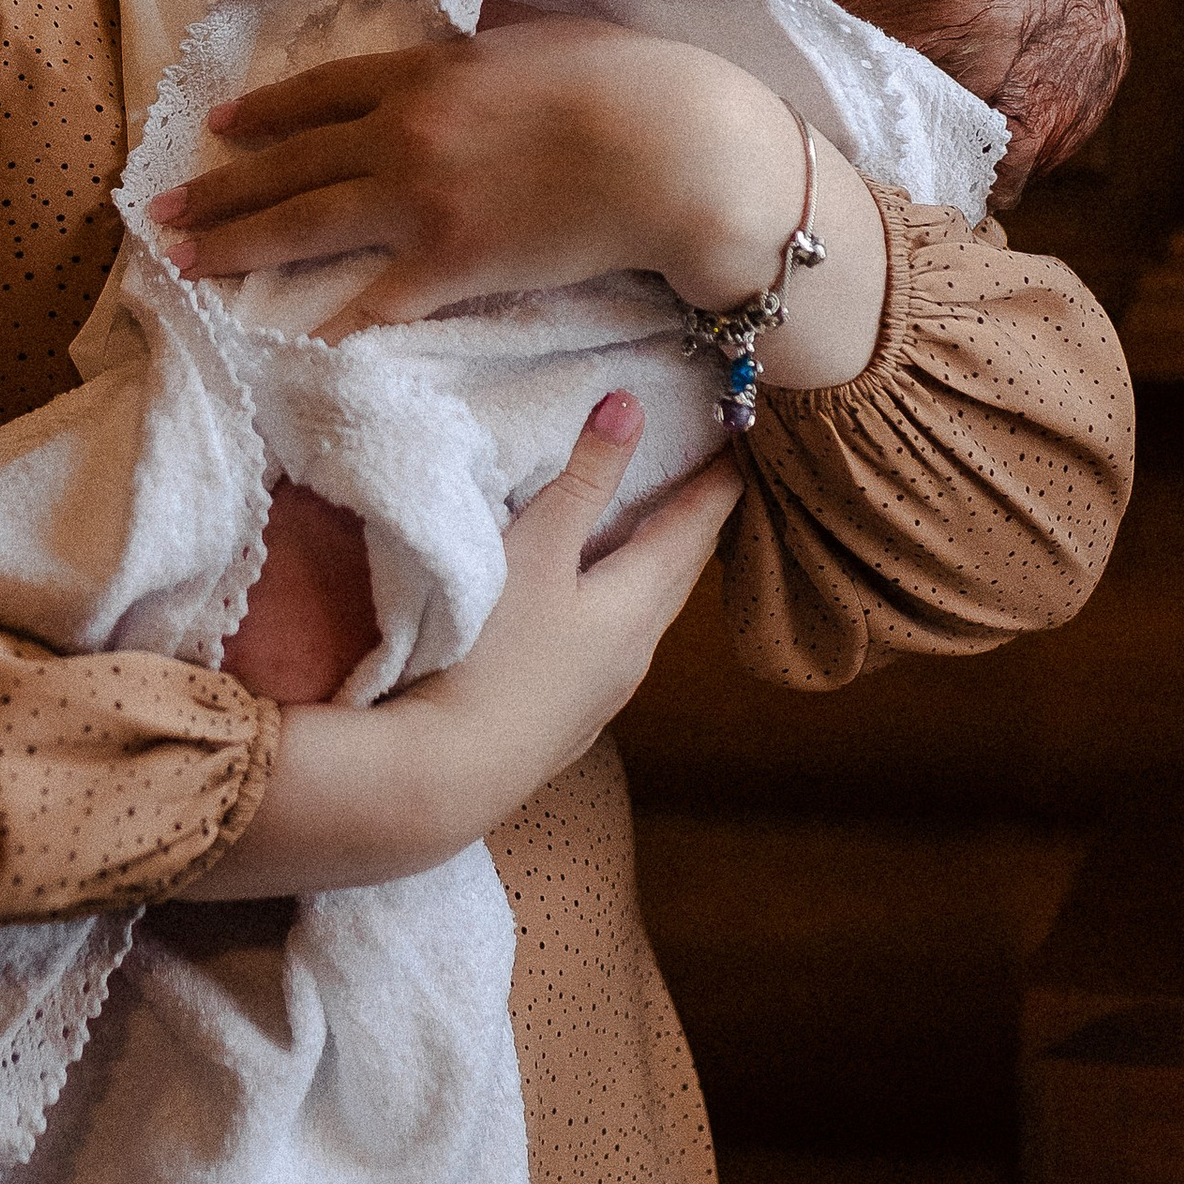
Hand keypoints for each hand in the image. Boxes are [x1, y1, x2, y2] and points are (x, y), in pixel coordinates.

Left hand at [154, 15, 888, 383]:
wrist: (673, 147)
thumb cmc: (627, 79)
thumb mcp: (539, 34)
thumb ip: (487, 46)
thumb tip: (469, 41)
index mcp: (426, 70)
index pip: (320, 94)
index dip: (262, 112)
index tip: (218, 124)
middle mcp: (404, 134)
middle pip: (290, 164)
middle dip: (220, 188)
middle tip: (161, 211)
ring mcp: (420, 203)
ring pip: (304, 227)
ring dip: (235, 245)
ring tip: (182, 261)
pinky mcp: (450, 267)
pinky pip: (371, 305)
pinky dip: (326, 328)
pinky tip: (285, 347)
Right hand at [182, 394, 739, 896]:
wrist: (445, 778)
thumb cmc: (492, 655)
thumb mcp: (536, 552)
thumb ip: (581, 479)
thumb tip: (630, 405)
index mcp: (635, 607)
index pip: (690, 533)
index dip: (713, 489)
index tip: (739, 451)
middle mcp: (633, 656)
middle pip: (675, 579)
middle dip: (692, 533)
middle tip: (706, 493)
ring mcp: (600, 697)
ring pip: (644, 621)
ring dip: (653, 578)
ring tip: (651, 547)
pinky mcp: (563, 725)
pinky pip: (609, 654)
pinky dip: (615, 617)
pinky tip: (591, 621)